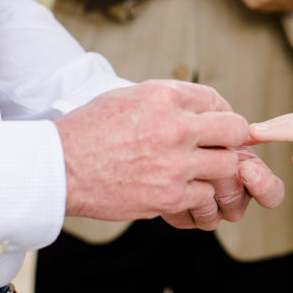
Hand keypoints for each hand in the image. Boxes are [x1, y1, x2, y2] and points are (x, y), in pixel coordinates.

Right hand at [56, 80, 280, 229]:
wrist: (59, 168)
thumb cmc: (89, 130)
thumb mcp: (128, 97)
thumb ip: (168, 100)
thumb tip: (201, 109)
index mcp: (164, 96)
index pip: (216, 100)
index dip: (220, 114)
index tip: (216, 126)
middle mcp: (175, 127)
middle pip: (234, 130)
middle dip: (231, 140)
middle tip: (220, 148)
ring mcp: (175, 163)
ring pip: (227, 166)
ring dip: (218, 170)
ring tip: (202, 172)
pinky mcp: (170, 195)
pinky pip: (206, 195)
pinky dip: (198, 196)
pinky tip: (184, 192)